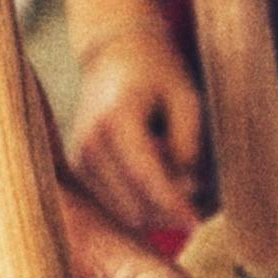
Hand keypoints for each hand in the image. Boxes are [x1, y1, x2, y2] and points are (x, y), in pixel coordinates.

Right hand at [66, 21, 206, 244]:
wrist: (115, 54)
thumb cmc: (158, 72)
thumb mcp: (186, 97)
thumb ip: (189, 143)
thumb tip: (187, 189)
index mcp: (116, 121)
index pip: (147, 177)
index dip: (174, 205)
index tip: (198, 223)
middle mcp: (90, 144)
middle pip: (134, 205)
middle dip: (168, 209)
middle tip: (195, 184)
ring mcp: (80, 159)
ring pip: (124, 212)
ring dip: (155, 208)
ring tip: (174, 173)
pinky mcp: (79, 170)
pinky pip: (115, 205)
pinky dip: (140, 202)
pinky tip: (155, 176)